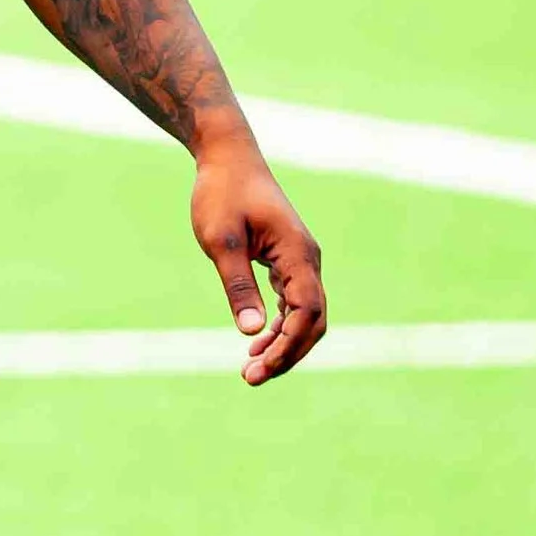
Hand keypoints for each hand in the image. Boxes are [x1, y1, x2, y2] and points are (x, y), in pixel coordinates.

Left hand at [189, 132, 325, 384]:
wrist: (228, 158)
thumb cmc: (222, 194)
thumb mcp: (222, 241)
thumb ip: (238, 285)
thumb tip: (251, 331)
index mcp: (298, 254)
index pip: (307, 312)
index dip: (288, 346)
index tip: (259, 368)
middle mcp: (308, 260)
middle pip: (313, 320)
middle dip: (287, 353)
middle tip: (250, 377)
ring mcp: (301, 260)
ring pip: (306, 314)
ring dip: (284, 343)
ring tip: (251, 368)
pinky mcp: (288, 260)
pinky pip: (295, 302)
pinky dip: (281, 325)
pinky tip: (258, 340)